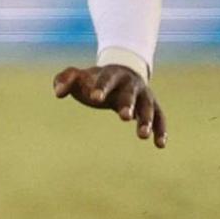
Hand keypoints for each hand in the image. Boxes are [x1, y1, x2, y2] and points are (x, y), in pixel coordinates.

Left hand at [52, 64, 166, 147]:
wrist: (121, 73)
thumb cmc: (94, 80)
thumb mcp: (78, 76)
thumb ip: (64, 80)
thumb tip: (58, 93)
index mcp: (112, 74)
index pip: (107, 79)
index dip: (101, 87)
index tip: (95, 98)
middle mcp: (131, 84)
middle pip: (130, 93)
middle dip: (128, 104)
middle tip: (124, 117)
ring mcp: (145, 95)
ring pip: (148, 107)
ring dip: (147, 120)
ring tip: (142, 136)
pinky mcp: (154, 107)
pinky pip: (161, 118)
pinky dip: (161, 130)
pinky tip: (160, 145)